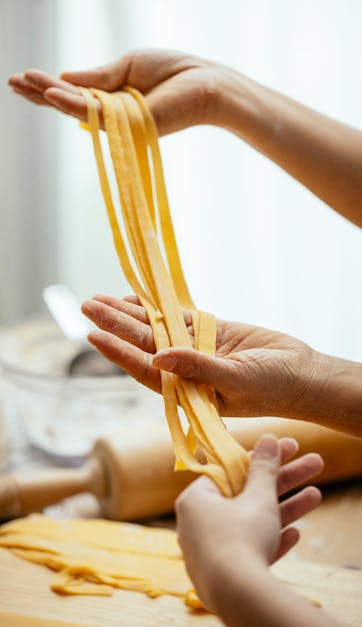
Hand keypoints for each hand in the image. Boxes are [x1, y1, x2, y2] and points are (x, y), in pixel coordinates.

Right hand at [8, 49, 225, 135]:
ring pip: (76, 109)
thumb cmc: (173, 73)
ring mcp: (118, 122)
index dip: (49, 85)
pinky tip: (52, 94)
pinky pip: (95, 113)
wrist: (205, 83)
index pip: (73, 91)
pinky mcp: (128, 126)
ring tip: (22, 83)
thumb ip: (97, 76)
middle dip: (40, 93)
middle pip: (68, 104)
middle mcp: (110, 113)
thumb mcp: (128, 66)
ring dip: (49, 96)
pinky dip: (72, 103)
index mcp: (110, 97)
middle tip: (12, 82)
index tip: (24, 76)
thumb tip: (65, 76)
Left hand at [81, 294, 318, 419]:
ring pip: (156, 328)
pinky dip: (157, 308)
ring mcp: (196, 349)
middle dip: (116, 325)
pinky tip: (135, 299)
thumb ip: (198, 369)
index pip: (145, 370)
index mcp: (187, 390)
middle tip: (88, 306)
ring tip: (100, 299)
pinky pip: (177, 318)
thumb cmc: (273, 387)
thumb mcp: (236, 380)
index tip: (94, 334)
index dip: (119, 353)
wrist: (301, 373)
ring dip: (129, 314)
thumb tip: (159, 357)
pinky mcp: (209, 332)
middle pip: (144, 344)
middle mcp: (185, 370)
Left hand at [176, 434, 321, 612]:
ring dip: (284, 508)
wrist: (239, 597)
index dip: (259, 458)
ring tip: (316, 496)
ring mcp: (208, 553)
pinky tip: (294, 535)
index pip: (228, 470)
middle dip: (282, 481)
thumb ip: (263, 468)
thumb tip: (269, 439)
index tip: (283, 448)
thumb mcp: (258, 497)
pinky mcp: (222, 576)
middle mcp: (196, 524)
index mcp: (195, 500)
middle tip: (311, 465)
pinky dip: (270, 541)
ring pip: (250, 523)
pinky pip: (248, 551)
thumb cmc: (241, 538)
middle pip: (244, 495)